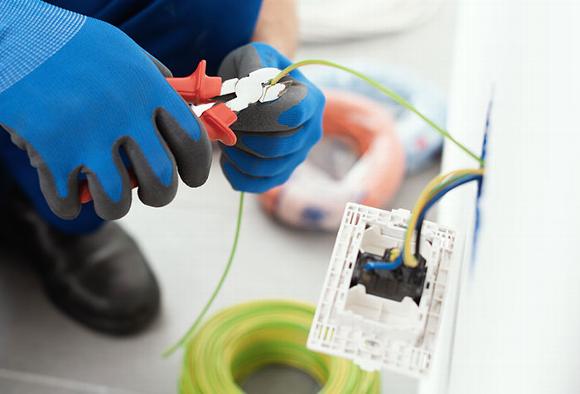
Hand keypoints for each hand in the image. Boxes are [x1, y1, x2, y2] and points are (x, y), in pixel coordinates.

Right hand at [0, 0, 210, 219]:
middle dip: (160, 195)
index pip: (192, 140)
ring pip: (117, 201)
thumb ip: (155, 80)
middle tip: (151, 192)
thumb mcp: (124, 51)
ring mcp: (89, 136)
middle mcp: (125, 115)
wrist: (12, 37)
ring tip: (107, 196)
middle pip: (162, 180)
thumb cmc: (71, 45)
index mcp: (148, 89)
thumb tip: (184, 107)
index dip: (198, 166)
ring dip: (114, 205)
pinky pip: (67, 203)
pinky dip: (67, 206)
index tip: (192, 177)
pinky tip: (66, 194)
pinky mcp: (52, 153)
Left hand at [217, 43, 324, 192]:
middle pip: (277, 146)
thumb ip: (252, 68)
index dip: (260, 113)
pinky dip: (237, 175)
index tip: (237, 104)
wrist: (259, 85)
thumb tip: (247, 96)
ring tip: (224, 137)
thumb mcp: (254, 55)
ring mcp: (298, 155)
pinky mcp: (282, 172)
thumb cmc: (256, 68)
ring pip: (266, 168)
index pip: (292, 115)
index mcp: (311, 100)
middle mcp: (311, 131)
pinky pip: (259, 185)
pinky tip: (227, 159)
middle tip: (224, 122)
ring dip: (237, 155)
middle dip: (242, 135)